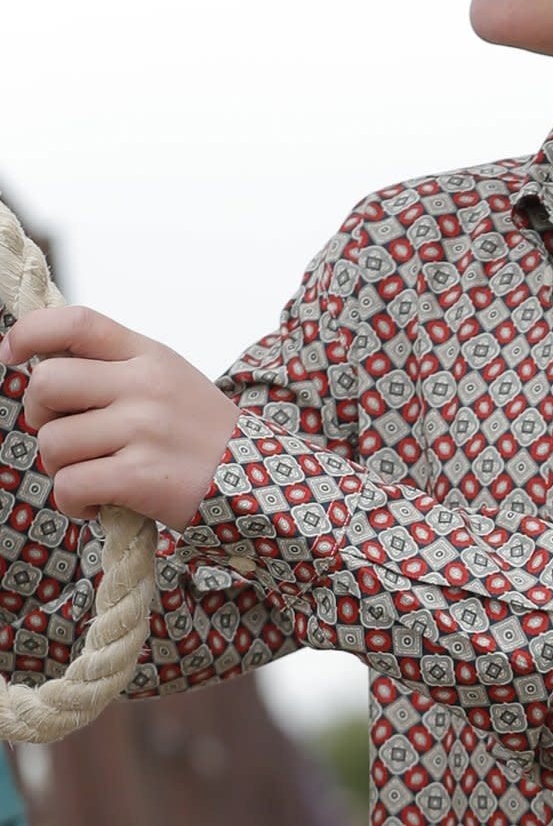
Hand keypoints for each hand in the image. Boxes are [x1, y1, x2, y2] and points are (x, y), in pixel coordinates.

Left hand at [0, 305, 241, 531]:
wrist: (255, 480)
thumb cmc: (197, 431)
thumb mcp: (165, 378)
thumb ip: (113, 366)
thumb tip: (41, 365)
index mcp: (146, 354)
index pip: (76, 323)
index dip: (30, 332)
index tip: (9, 352)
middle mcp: (144, 384)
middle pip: (47, 383)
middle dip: (39, 414)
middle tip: (64, 432)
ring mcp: (143, 429)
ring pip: (52, 443)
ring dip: (60, 468)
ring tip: (93, 474)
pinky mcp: (141, 476)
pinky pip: (69, 486)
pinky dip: (73, 502)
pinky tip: (97, 502)